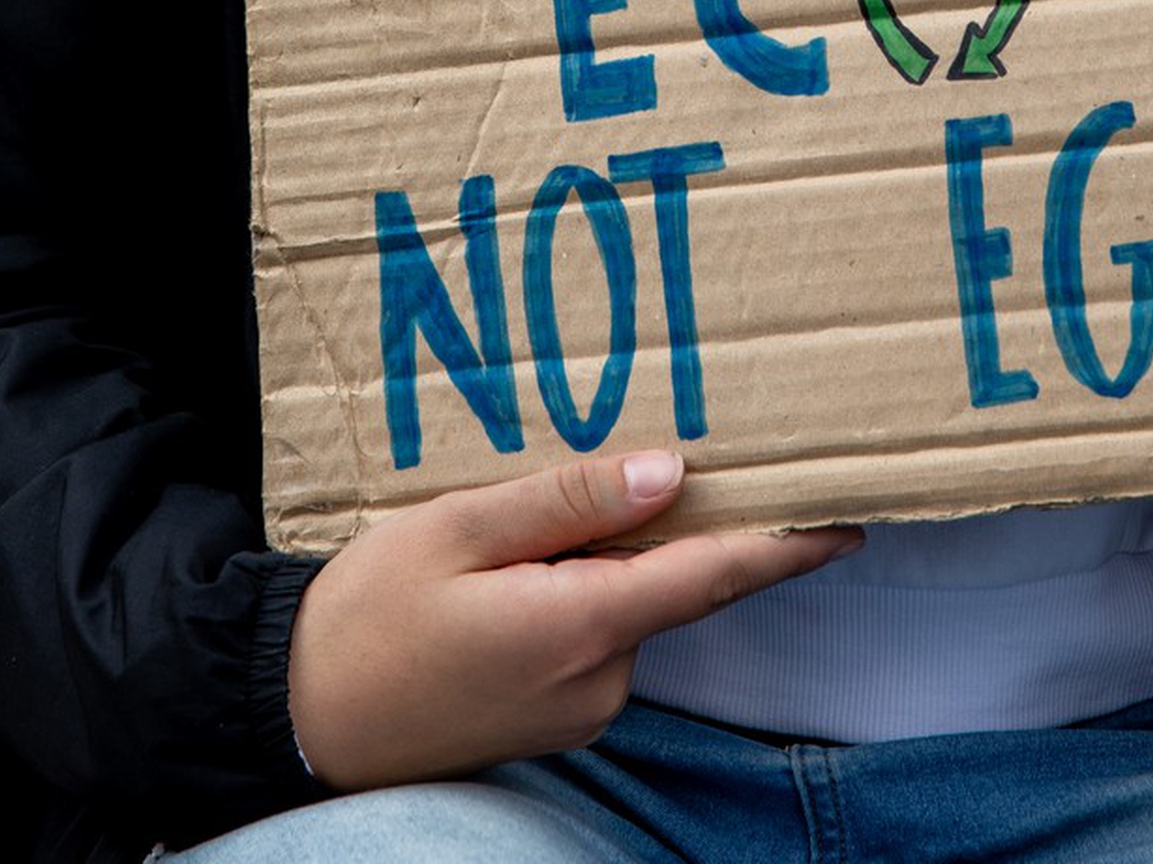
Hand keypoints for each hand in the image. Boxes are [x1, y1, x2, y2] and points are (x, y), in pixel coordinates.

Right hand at [288, 450, 860, 787]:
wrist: (300, 715)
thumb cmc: (369, 615)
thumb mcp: (459, 530)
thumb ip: (570, 500)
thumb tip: (673, 472)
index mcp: (580, 625)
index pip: (714, 577)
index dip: (789, 544)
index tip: (852, 515)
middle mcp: (598, 677)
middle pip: (669, 578)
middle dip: (674, 518)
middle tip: (672, 439)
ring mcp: (578, 705)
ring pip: (627, 601)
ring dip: (614, 550)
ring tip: (549, 502)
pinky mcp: (555, 713)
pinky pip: (595, 629)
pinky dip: (584, 584)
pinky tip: (530, 553)